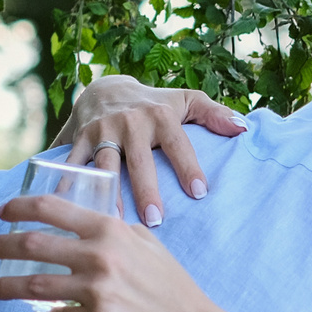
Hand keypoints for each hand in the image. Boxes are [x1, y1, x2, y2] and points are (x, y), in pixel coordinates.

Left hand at [0, 196, 229, 311]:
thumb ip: (115, 230)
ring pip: (34, 284)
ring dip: (5, 286)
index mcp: (109, 230)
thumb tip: (86, 224)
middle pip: (32, 243)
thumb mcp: (146, 243)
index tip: (1, 212)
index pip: (51, 209)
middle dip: (1, 245)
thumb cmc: (170, 284)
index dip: (18, 207)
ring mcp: (96, 289)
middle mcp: (99, 255)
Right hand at [56, 75, 246, 228]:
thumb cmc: (155, 103)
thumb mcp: (186, 100)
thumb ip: (214, 113)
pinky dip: (69, 183)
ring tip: (115, 222)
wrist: (106, 88)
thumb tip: (242, 128)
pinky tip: (70, 207)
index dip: (188, 167)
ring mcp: (102, 130)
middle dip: (146, 190)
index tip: (199, 193)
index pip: (178, 144)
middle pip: (139, 161)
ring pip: (106, 166)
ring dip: (110, 194)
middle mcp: (130, 122)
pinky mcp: (80, 137)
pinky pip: (73, 163)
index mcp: (160, 115)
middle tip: (155, 220)